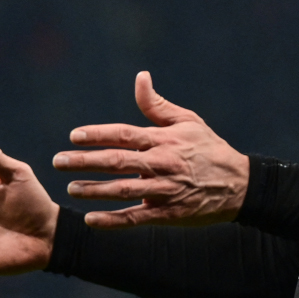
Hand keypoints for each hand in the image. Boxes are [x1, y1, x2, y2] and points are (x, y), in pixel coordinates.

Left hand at [52, 71, 248, 228]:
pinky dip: (113, 221)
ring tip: (71, 188)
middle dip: (85, 161)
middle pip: (117, 162)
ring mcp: (165, 190)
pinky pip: (136, 218)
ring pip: (123, 190)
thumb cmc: (209, 148)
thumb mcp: (187, 120)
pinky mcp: (168, 214)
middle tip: (59, 162)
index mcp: (164, 139)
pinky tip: (92, 220)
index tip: (74, 136)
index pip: (124, 135)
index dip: (98, 135)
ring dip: (95, 190)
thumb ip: (157, 104)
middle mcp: (162, 164)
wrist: (239, 185)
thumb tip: (140, 76)